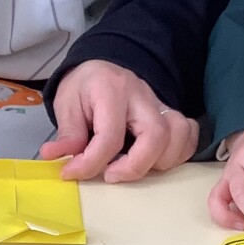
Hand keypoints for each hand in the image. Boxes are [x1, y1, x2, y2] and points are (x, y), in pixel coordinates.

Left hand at [42, 61, 197, 181]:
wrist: (103, 68)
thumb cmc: (85, 87)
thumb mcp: (67, 103)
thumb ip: (67, 132)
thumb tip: (55, 156)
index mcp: (112, 90)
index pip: (110, 135)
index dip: (90, 163)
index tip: (71, 173)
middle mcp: (143, 96)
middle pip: (156, 135)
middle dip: (134, 166)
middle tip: (110, 176)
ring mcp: (161, 105)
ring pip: (178, 136)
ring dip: (159, 162)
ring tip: (132, 168)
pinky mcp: (170, 115)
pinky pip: (189, 135)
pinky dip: (178, 154)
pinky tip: (155, 162)